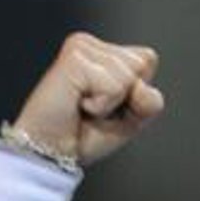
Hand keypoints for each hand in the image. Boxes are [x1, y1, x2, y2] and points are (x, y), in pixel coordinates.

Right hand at [10, 33, 164, 169]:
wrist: (50, 154)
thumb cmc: (81, 137)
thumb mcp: (128, 122)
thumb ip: (148, 103)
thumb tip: (141, 87)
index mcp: (103, 53)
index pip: (147, 59)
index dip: (136, 93)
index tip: (106, 108)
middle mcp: (91, 45)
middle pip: (141, 64)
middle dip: (124, 98)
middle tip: (92, 110)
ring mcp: (81, 48)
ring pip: (128, 76)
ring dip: (109, 104)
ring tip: (82, 108)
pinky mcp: (74, 59)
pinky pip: (113, 86)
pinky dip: (101, 106)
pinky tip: (77, 105)